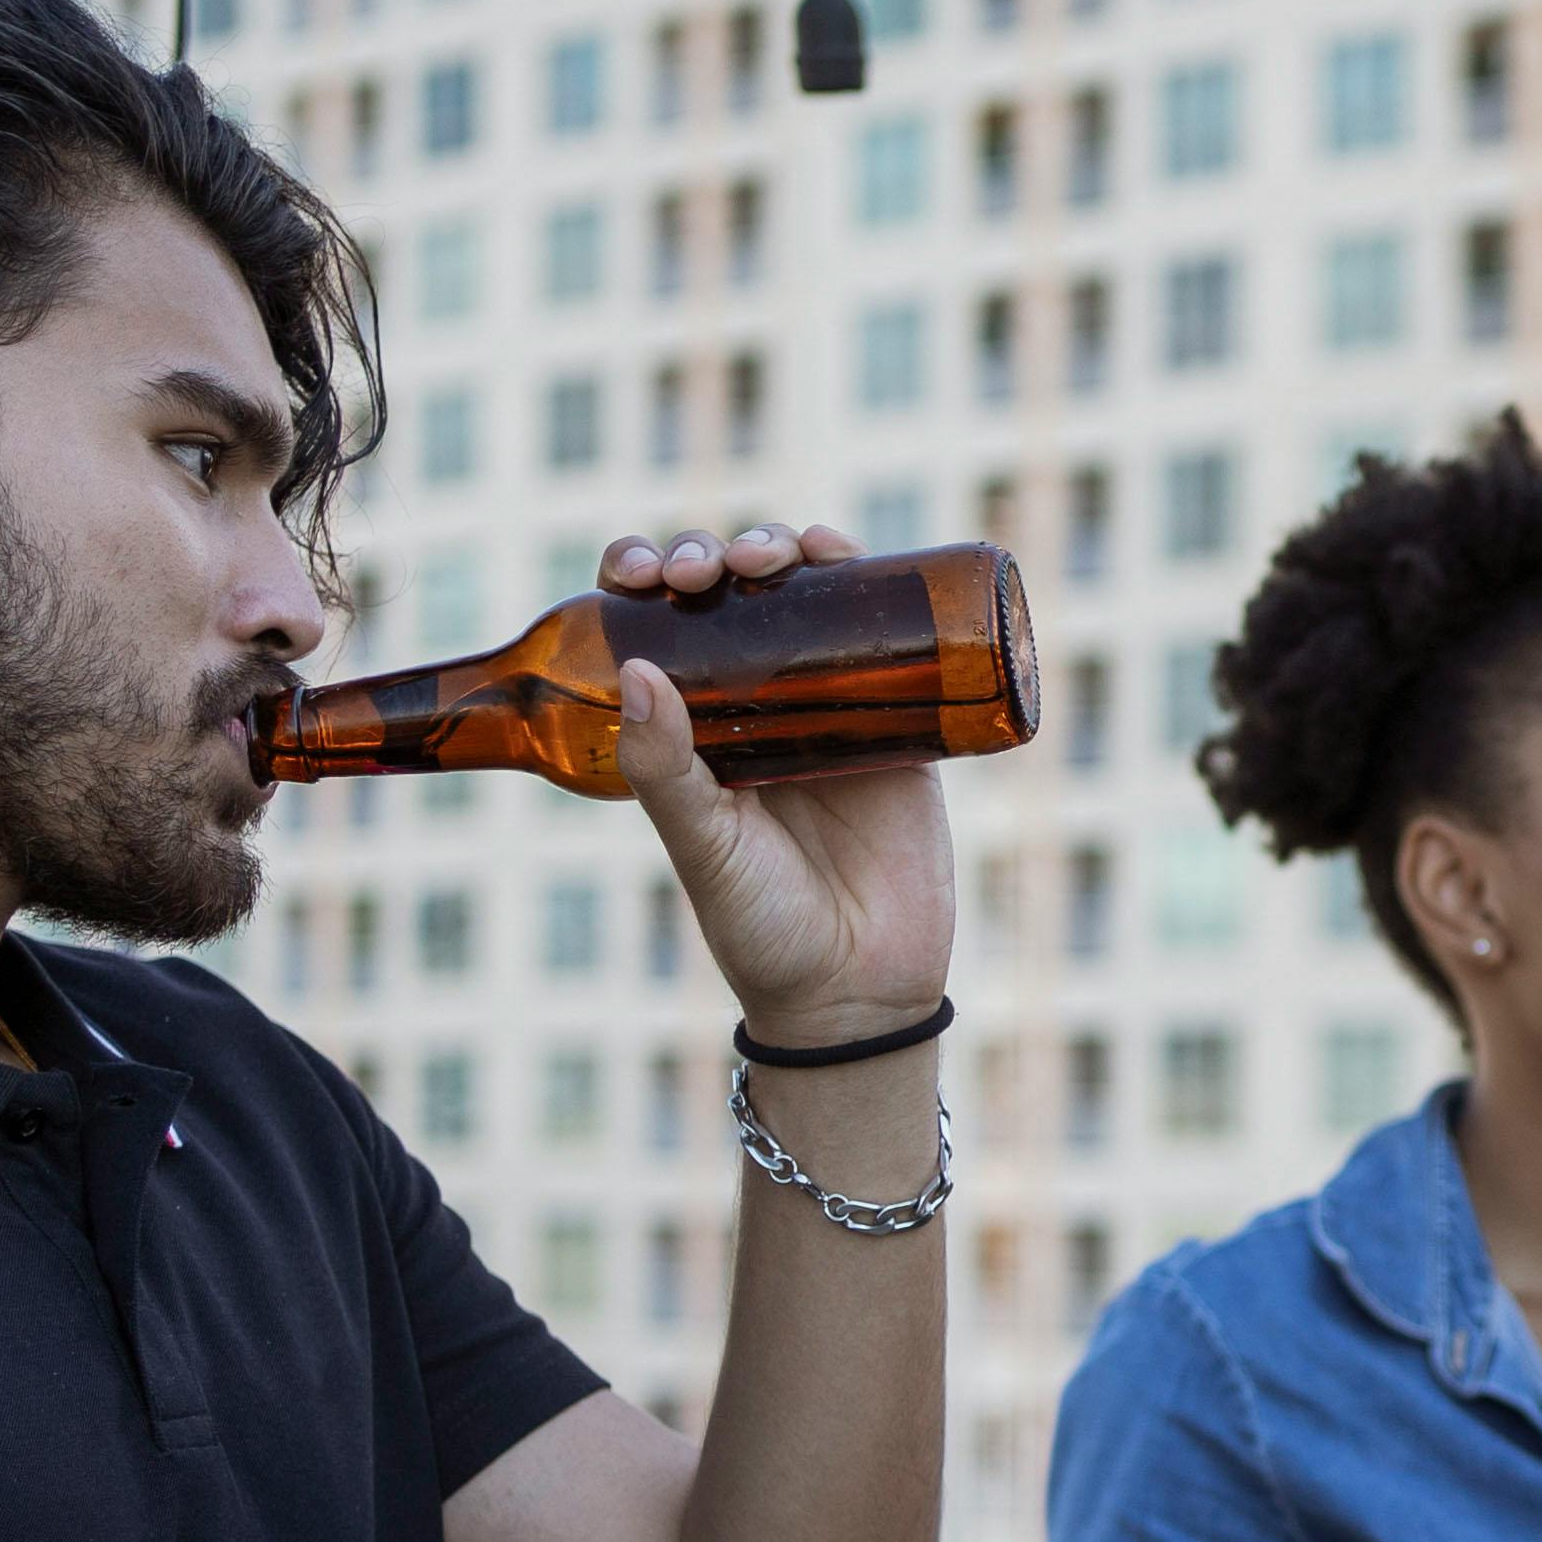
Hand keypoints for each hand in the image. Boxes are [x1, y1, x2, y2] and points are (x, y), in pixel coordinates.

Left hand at [601, 523, 953, 1037]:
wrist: (858, 991)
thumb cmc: (763, 929)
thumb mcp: (702, 847)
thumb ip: (665, 769)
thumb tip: (635, 666)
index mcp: (696, 731)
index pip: (664, 628)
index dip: (648, 577)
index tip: (637, 569)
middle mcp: (761, 709)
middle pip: (739, 595)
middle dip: (717, 555)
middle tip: (704, 570)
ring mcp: (835, 712)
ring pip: (812, 599)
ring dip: (789, 550)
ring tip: (773, 556)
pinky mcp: (905, 727)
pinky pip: (897, 639)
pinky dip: (876, 582)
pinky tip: (855, 557)